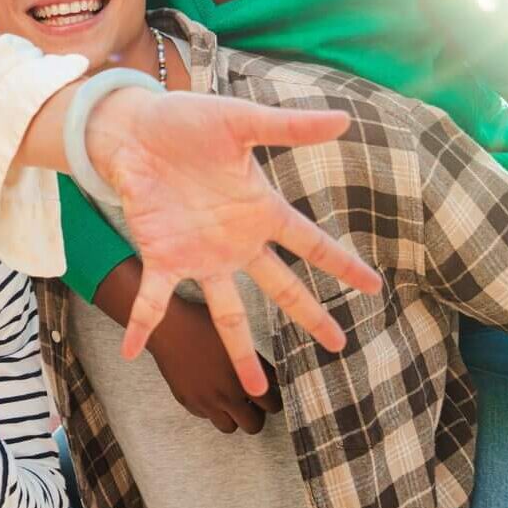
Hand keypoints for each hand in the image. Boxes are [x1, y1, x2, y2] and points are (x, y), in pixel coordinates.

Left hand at [84, 89, 381, 389]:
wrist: (133, 126)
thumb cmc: (188, 121)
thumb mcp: (242, 122)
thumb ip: (289, 127)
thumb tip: (344, 119)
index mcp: (260, 210)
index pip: (311, 243)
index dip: (342, 264)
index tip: (374, 288)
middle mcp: (235, 241)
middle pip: (281, 288)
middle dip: (310, 317)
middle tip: (339, 346)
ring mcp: (199, 254)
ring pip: (227, 312)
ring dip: (238, 350)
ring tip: (255, 389)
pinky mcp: (160, 255)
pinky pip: (153, 299)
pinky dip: (142, 325)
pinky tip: (133, 351)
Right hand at [94, 257, 274, 432]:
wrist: (168, 326)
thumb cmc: (203, 324)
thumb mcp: (238, 338)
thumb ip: (256, 362)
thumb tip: (275, 377)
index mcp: (245, 377)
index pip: (272, 404)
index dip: (274, 400)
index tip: (271, 395)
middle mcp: (227, 394)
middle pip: (253, 425)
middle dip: (257, 415)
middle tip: (253, 403)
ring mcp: (206, 401)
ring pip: (229, 427)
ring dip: (234, 417)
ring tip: (232, 401)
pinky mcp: (188, 401)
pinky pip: (206, 416)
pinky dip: (211, 409)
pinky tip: (210, 391)